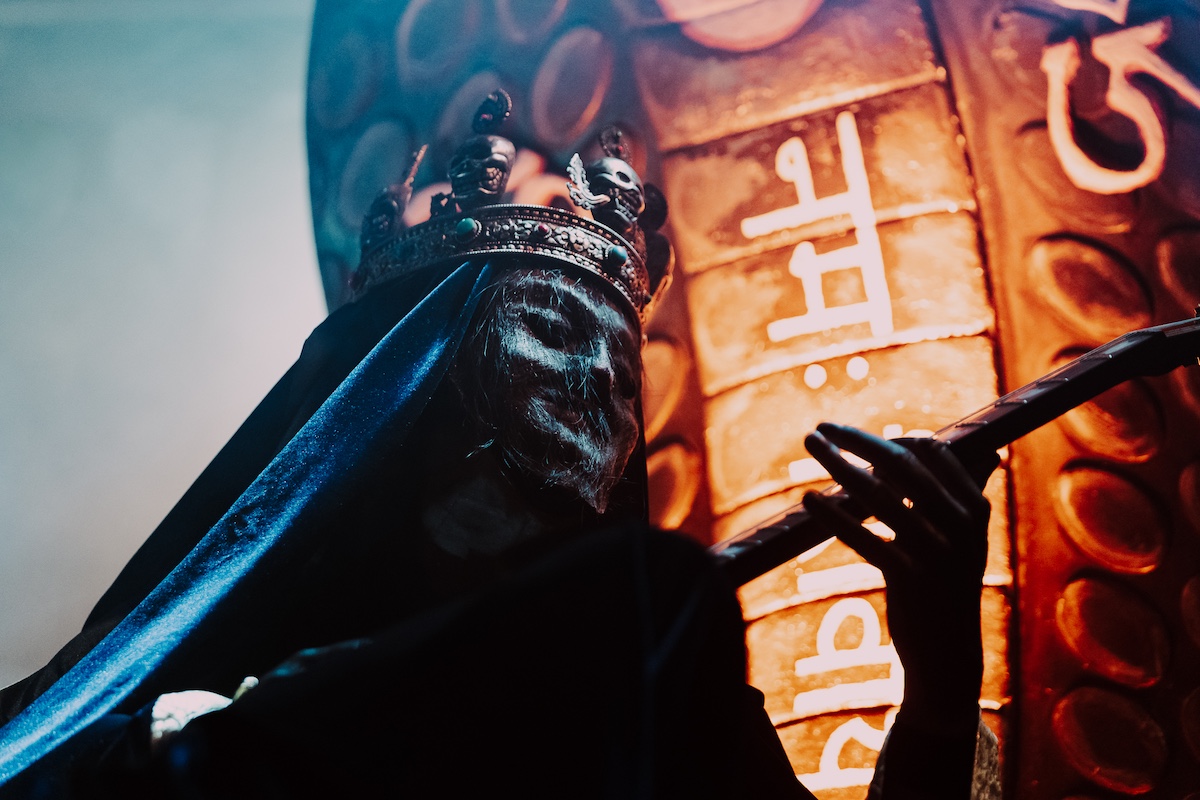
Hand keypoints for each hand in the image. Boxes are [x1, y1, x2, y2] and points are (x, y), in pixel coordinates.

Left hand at [801, 423, 996, 736]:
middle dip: (857, 441)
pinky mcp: (911, 579)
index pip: (932, 453)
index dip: (890, 439)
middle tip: (819, 428)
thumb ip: (961, 497)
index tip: (855, 436)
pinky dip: (834, 517)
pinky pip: (866, 539)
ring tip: (809, 446)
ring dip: (837, 466)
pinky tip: (809, 500)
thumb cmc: (946, 588)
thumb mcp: (962, 540)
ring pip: (878, 496)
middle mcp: (961, 526)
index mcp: (975, 509)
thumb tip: (982, 451)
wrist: (948, 655)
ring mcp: (937, 553)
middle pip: (902, 466)